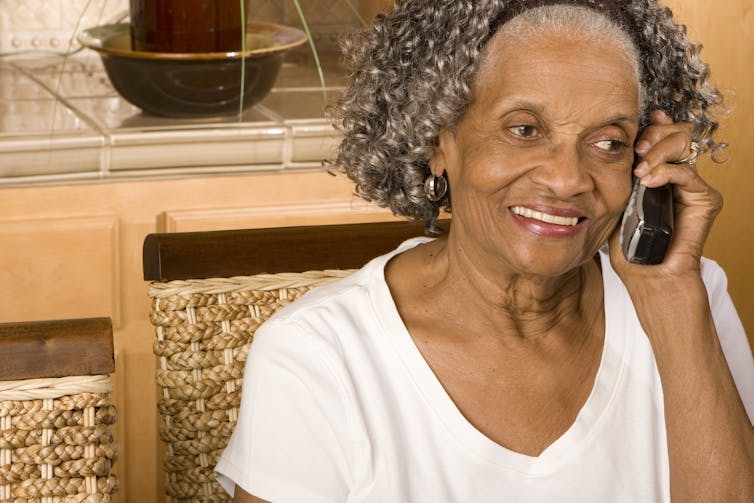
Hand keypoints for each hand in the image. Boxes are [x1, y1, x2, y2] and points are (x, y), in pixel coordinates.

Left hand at [608, 110, 722, 284]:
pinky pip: (688, 173)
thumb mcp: (616, 200)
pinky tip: (649, 179)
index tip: (639, 121)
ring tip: (640, 169)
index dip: (652, 127)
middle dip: (654, 135)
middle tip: (637, 149)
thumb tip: (609, 147)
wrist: (646, 272)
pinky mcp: (705, 199)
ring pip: (683, 146)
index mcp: (658, 173)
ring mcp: (692, 187)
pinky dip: (667, 171)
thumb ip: (619, 174)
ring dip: (658, 151)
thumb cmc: (628, 244)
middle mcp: (677, 176)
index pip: (660, 138)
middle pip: (675, 134)